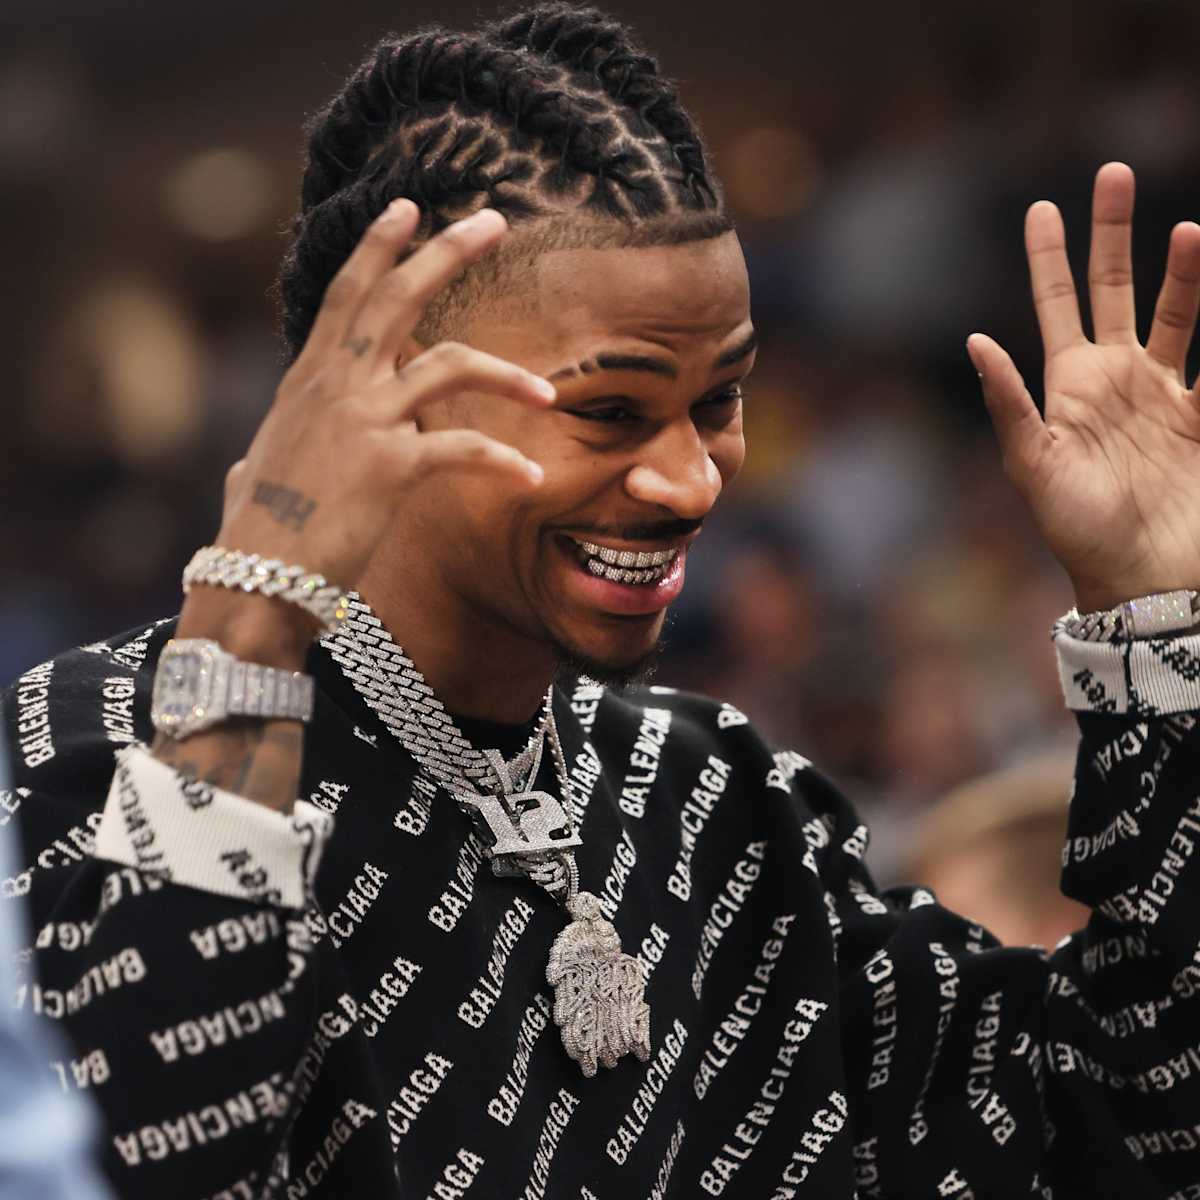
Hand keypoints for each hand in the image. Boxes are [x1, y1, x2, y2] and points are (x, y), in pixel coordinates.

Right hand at [216, 200, 553, 609]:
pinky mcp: (391, 465)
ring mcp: (364, 420)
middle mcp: (336, 387)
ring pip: (449, 363)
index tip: (408, 206)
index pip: (348, 295)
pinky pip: (464, 450)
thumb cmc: (256, 534)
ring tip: (548, 393)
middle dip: (446, 251)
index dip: (379, 247)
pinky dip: (503, 463)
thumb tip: (245, 468)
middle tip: (493, 220)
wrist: (255, 578)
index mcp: (309, 382)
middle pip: (398, 298)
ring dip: (507, 373)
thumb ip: (260, 458)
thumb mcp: (254, 475)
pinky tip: (531, 478)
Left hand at [970, 162, 1199, 611]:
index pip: (1057, 306)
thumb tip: (975, 341)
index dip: (1049, 258)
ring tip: (1186, 228)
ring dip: (1182, 270)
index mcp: (1067, 387)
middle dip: (1111, 235)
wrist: (1145, 579)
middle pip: (1113, 290)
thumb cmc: (1079, 530)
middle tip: (1110, 174)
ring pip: (1175, 312)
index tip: (1043, 206)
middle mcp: (1115, 380)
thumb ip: (1009, 404)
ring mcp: (1164, 395)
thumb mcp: (1033, 468)